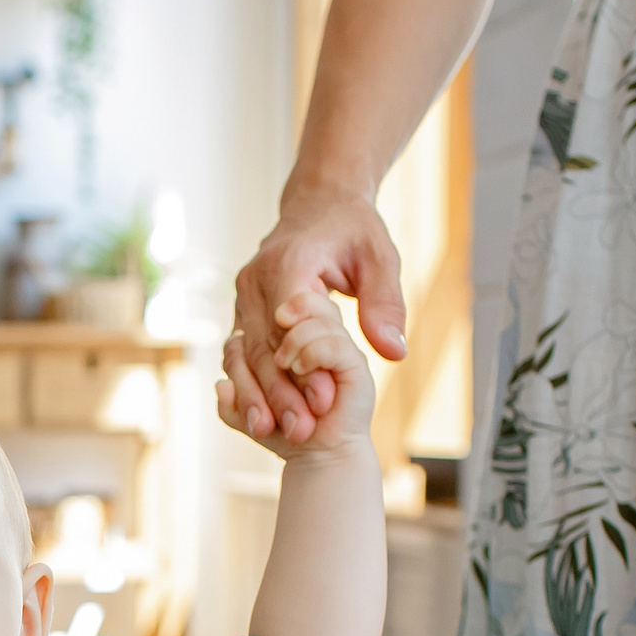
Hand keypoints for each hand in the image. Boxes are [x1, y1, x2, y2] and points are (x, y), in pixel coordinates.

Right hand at [218, 175, 406, 445]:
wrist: (318, 203)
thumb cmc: (353, 231)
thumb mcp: (381, 259)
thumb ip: (385, 305)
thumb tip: (394, 352)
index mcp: (289, 262)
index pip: (289, 322)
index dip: (303, 365)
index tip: (324, 402)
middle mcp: (256, 280)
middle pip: (263, 345)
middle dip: (280, 392)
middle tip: (302, 431)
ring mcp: (243, 296)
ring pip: (246, 353)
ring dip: (259, 394)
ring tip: (274, 432)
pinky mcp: (242, 310)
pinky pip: (241, 352)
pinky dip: (251, 383)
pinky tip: (261, 414)